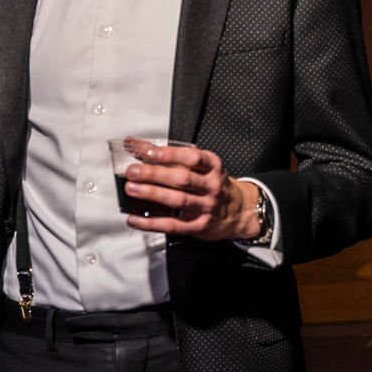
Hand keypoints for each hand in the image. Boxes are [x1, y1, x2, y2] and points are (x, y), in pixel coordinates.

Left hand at [121, 144, 260, 241]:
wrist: (239, 211)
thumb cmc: (213, 184)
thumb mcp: (202, 166)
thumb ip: (172, 156)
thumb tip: (138, 145)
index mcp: (212, 166)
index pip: (192, 157)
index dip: (169, 154)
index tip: (148, 152)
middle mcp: (211, 186)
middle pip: (182, 179)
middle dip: (154, 174)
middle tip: (133, 171)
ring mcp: (206, 207)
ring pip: (178, 200)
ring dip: (152, 194)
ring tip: (132, 189)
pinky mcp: (198, 226)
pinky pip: (173, 225)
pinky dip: (151, 223)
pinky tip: (135, 218)